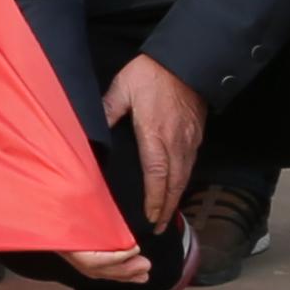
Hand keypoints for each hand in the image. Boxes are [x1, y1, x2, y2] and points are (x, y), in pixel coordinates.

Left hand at [104, 56, 207, 229]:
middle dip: (167, 208)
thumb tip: (93, 130)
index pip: (156, 175)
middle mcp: (175, 143)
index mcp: (155, 134)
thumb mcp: (122, 89)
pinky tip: (176, 187)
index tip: (150, 218)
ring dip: (176, 198)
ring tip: (167, 215)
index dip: (154, 199)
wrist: (186, 61)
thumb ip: (108, 111)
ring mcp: (188, 140)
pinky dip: (183, 181)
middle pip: (174, 184)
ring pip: (185, 177)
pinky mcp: (196, 135)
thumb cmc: (151, 74)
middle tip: (160, 227)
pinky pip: (190, 165)